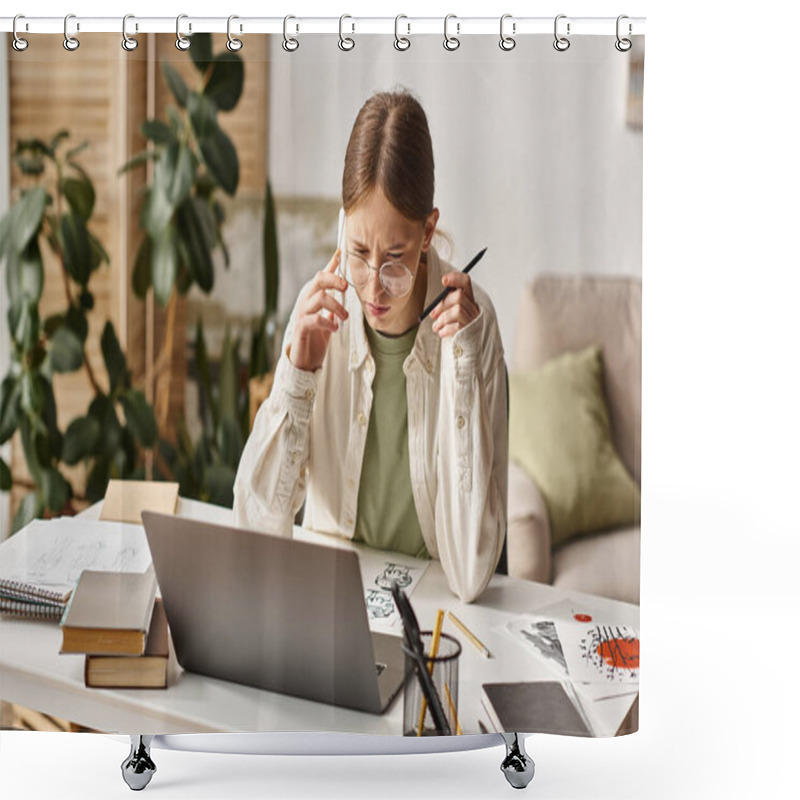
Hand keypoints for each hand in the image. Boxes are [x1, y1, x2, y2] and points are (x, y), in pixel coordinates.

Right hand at [289, 250, 348, 371]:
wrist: (305, 360)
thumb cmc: (316, 336)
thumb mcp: (328, 314)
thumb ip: (332, 299)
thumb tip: (341, 283)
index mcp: (312, 296)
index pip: (321, 275)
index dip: (331, 265)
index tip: (341, 254)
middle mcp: (305, 301)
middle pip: (319, 280)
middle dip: (334, 280)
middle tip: (346, 288)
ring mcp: (302, 314)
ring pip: (319, 298)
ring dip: (336, 306)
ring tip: (345, 317)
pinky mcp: (301, 328)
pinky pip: (315, 319)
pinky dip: (328, 323)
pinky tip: (335, 328)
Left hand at [430, 272, 479, 337]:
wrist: (465, 348)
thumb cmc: (454, 328)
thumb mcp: (449, 314)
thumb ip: (445, 305)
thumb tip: (436, 304)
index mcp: (468, 300)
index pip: (466, 282)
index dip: (455, 278)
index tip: (443, 280)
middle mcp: (474, 308)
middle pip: (459, 296)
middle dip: (442, 305)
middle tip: (432, 314)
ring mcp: (473, 319)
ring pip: (457, 310)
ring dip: (442, 319)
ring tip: (436, 327)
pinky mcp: (471, 331)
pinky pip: (457, 326)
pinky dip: (445, 329)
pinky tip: (441, 333)